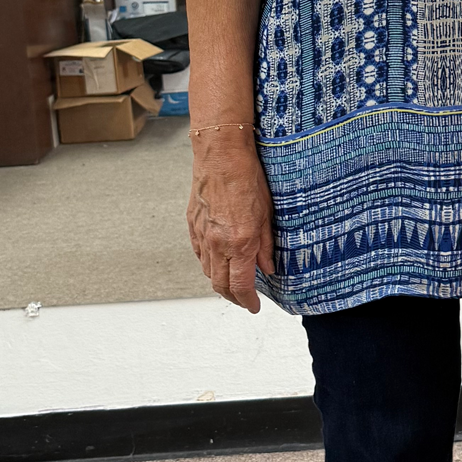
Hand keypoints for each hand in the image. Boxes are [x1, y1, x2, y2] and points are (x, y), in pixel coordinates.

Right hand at [187, 141, 275, 311]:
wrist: (221, 155)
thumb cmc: (247, 177)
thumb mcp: (267, 213)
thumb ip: (266, 245)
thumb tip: (268, 267)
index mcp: (239, 242)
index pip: (240, 286)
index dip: (247, 301)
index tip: (253, 306)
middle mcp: (217, 243)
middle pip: (220, 285)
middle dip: (233, 298)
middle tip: (244, 299)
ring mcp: (202, 235)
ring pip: (208, 271)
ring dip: (220, 282)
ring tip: (233, 282)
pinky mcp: (193, 225)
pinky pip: (199, 254)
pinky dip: (209, 264)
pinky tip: (218, 262)